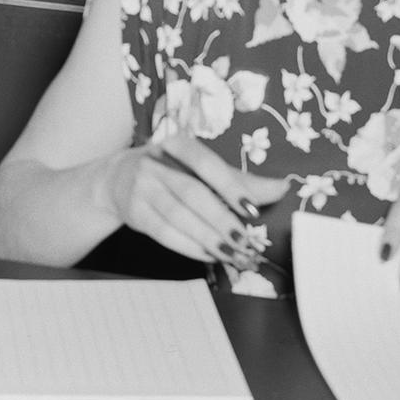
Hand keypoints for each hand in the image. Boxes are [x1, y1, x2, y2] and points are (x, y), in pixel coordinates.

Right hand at [104, 134, 289, 267]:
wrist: (116, 179)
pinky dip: (190, 246)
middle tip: (246, 243)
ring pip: (178, 215)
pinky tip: (210, 255)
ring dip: (208, 238)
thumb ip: (240, 180)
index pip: (204, 162)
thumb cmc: (170, 171)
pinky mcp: (134, 212)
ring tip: (234, 254)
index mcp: (177, 144)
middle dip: (221, 221)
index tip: (252, 210)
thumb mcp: (201, 169)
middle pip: (192, 193)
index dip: (228, 186)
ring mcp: (141, 186)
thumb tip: (282, 187)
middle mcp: (155, 161)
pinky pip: (164, 232)